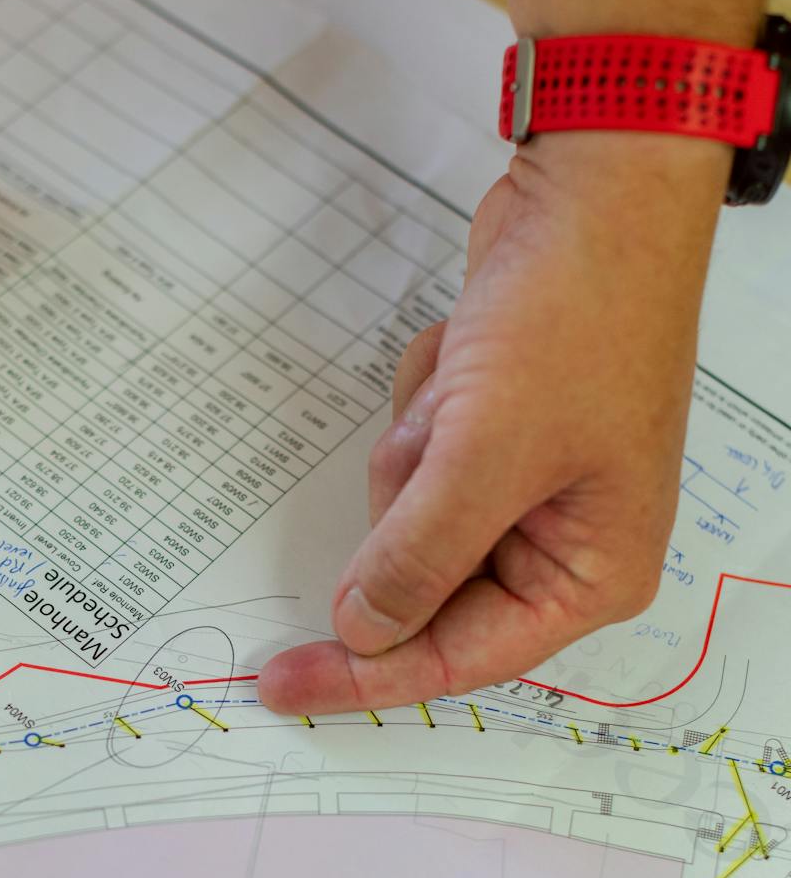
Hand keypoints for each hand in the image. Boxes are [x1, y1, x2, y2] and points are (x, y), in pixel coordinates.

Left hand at [259, 132, 727, 714]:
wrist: (595, 192)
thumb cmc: (578, 319)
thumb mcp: (485, 455)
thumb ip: (416, 559)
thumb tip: (361, 631)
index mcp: (589, 575)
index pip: (457, 657)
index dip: (366, 673)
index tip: (282, 685)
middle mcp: (561, 544)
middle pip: (424, 583)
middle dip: (413, 498)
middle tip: (442, 431)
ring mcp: (524, 486)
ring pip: (406, 511)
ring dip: (417, 441)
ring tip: (470, 381)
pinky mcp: (491, 432)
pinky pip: (414, 450)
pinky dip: (423, 403)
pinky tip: (468, 356)